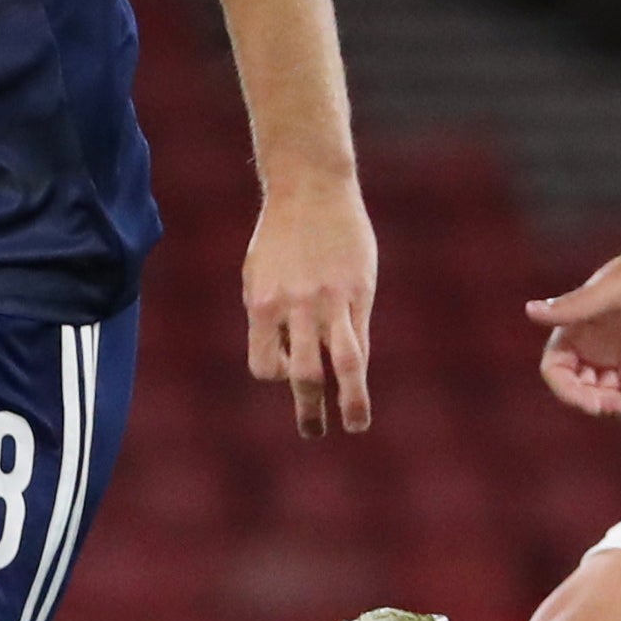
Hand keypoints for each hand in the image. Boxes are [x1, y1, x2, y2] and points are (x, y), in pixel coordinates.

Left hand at [243, 171, 376, 438]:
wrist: (310, 188)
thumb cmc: (281, 235)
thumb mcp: (259, 273)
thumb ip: (270, 314)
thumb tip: (284, 354)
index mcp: (262, 305)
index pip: (264, 365)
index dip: (275, 374)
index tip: (286, 371)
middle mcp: (294, 308)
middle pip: (300, 373)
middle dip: (308, 408)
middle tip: (314, 432)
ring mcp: (329, 300)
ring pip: (342, 362)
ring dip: (348, 400)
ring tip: (355, 424)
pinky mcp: (358, 290)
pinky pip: (359, 338)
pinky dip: (358, 365)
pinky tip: (361, 382)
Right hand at [530, 234, 620, 429]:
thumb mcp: (610, 293)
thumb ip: (571, 306)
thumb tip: (529, 311)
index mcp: (575, 327)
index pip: (556, 371)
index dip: (569, 393)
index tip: (594, 406)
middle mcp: (590, 340)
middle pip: (584, 387)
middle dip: (603, 403)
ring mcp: (615, 346)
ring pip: (610, 390)